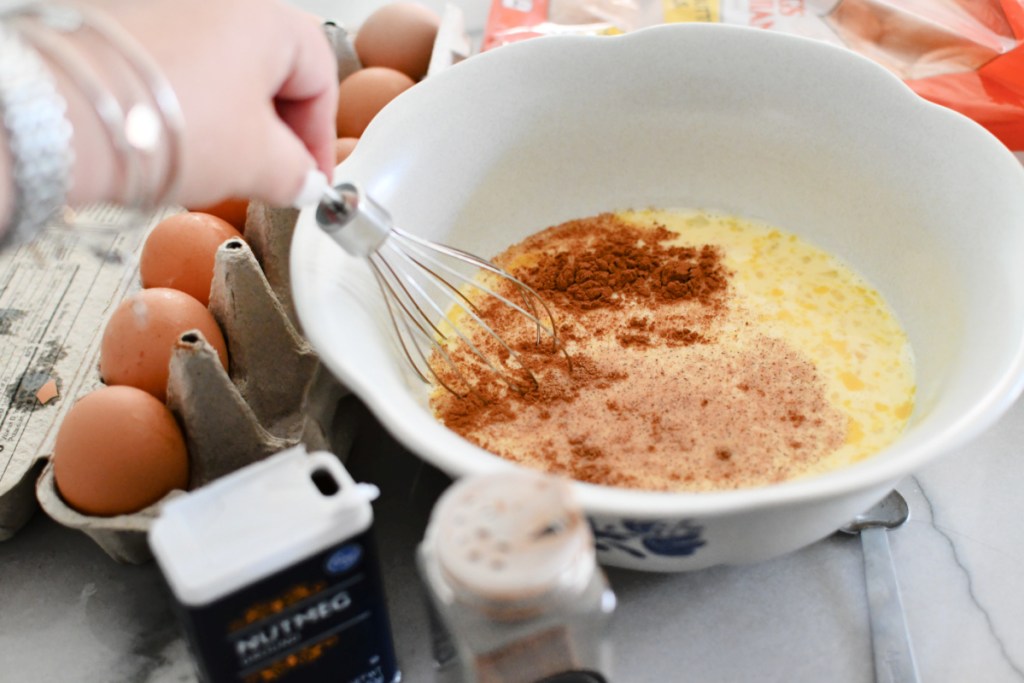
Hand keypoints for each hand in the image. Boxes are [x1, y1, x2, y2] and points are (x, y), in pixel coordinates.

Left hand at [82, 0, 338, 207]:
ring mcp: (166, 11)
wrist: (65, 117)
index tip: (311, 177)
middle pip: (272, 73)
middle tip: (271, 177)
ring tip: (218, 167)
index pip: (322, 80)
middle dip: (277, 133)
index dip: (321, 139)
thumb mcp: (261, 165)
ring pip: (223, 73)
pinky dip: (187, 110)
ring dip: (231, 122)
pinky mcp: (124, 31)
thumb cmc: (164, 124)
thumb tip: (303, 182)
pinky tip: (177, 148)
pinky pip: (177, 72)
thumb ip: (298, 175)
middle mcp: (218, 2)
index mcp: (268, 19)